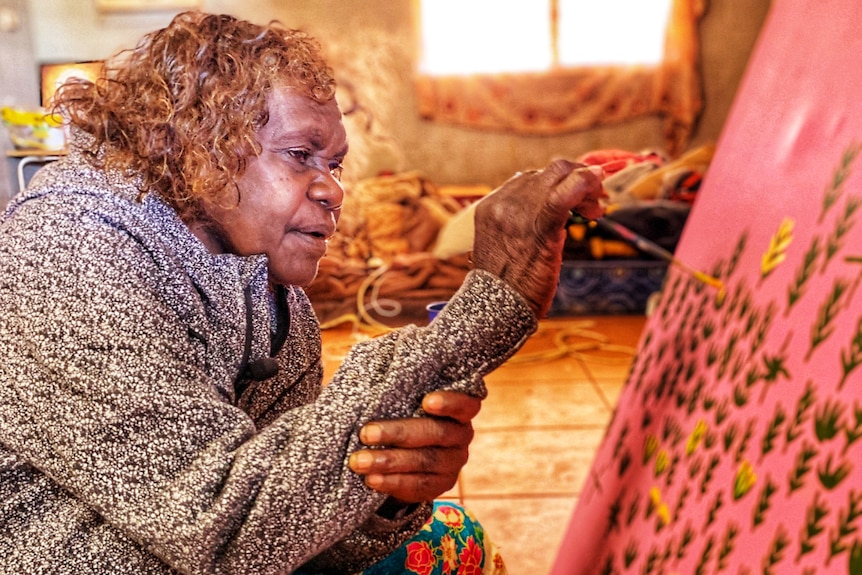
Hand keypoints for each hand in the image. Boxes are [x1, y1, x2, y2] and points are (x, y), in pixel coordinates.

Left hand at [348, 390, 480, 502]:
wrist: (407, 455)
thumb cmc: (404, 414)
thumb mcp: (406, 398)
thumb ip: (401, 384)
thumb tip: (375, 353)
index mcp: (459, 410)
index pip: (466, 404)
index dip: (450, 403)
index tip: (426, 401)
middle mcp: (462, 436)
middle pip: (436, 433)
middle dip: (398, 433)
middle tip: (366, 433)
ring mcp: (453, 463)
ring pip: (424, 462)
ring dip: (388, 461)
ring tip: (358, 461)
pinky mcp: (441, 485)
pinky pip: (418, 485)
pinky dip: (392, 482)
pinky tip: (371, 479)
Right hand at [471, 160, 605, 317]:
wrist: (495, 309)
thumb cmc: (505, 286)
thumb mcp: (504, 246)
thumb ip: (520, 224)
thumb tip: (552, 211)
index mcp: (490, 206)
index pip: (529, 179)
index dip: (556, 183)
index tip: (573, 198)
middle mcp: (502, 202)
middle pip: (546, 172)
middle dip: (575, 178)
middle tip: (592, 199)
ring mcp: (519, 212)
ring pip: (559, 175)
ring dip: (585, 184)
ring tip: (594, 207)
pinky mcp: (540, 226)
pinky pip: (565, 194)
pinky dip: (585, 183)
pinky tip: (596, 187)